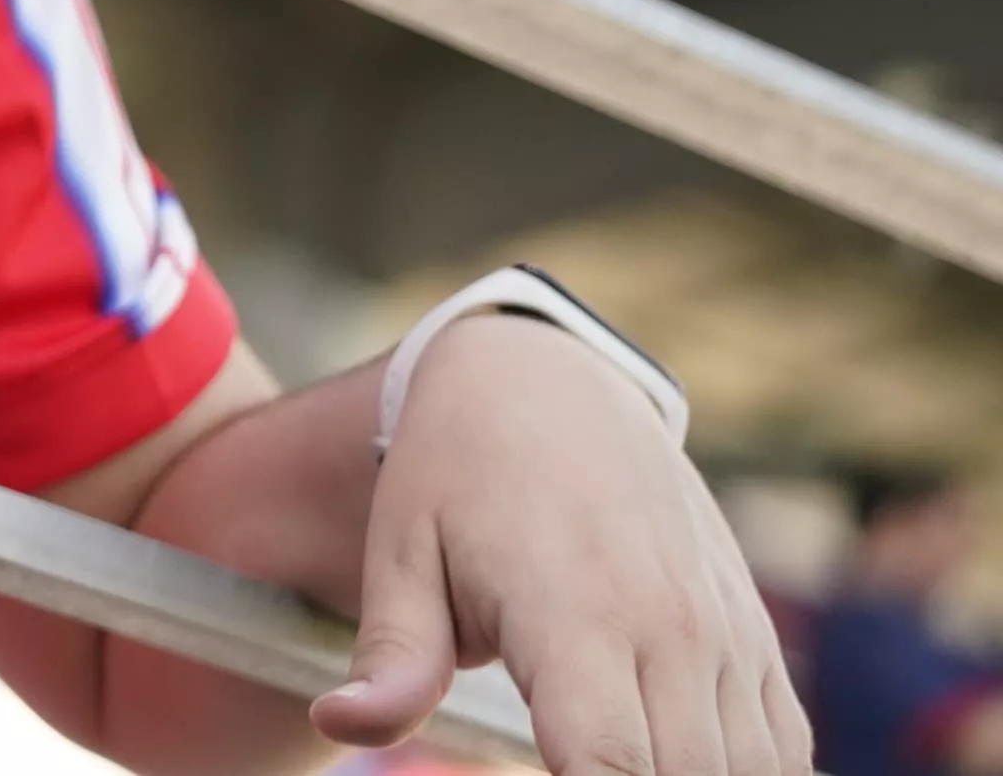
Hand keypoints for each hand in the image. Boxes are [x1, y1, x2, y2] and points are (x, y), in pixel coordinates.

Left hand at [309, 312, 805, 774]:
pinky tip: (671, 764)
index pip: (610, 765)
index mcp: (576, 615)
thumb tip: (335, 723)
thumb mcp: (403, 552)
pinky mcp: (753, 635)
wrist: (550, 381)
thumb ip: (392, 657)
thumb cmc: (455, 474)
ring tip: (597, 758)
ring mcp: (725, 634)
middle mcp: (671, 630)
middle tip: (549, 758)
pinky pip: (783, 746)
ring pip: (746, 773)